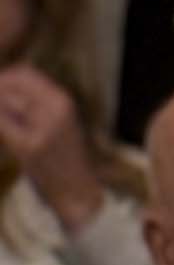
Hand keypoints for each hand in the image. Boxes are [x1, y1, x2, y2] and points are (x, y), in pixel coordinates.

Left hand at [0, 64, 104, 231]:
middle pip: (11, 84)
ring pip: (3, 102)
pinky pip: (2, 125)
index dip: (5, 78)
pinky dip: (1, 125)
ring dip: (1, 112)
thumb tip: (4, 81)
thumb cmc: (64, 156)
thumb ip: (35, 99)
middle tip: (4, 116)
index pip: (25, 73)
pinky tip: (9, 139)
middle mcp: (54, 109)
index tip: (1, 92)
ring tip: (9, 128)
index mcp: (62, 100)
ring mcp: (42, 127)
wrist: (76, 191)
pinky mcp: (28, 146)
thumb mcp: (58, 120)